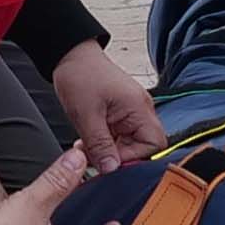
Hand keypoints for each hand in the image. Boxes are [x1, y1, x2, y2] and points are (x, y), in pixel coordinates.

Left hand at [49, 41, 163, 175]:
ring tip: (89, 148)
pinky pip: (120, 136)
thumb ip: (100, 145)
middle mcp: (141, 110)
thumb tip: (111, 169)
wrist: (70, 56)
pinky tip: (89, 142)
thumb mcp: (87, 115)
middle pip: (144, 146)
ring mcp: (132, 112)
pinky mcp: (121, 114)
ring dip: (110, 150)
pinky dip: (106, 143)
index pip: (154, 144)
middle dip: (120, 155)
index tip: (109, 161)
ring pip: (130, 143)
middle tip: (96, 157)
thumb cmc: (81, 76)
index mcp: (139, 108)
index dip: (134, 158)